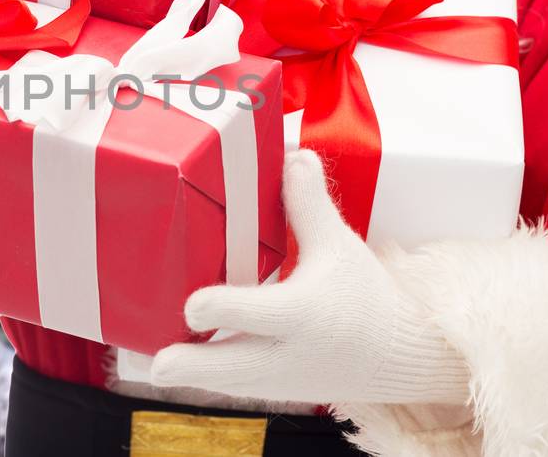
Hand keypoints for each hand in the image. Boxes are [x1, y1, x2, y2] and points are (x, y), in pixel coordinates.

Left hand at [150, 150, 469, 404]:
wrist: (393, 355)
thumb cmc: (362, 296)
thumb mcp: (338, 246)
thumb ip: (309, 204)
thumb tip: (294, 157)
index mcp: (303, 313)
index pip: (255, 313)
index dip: (219, 307)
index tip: (194, 302)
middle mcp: (286, 352)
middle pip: (229, 367)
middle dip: (189, 364)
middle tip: (157, 361)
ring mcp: (275, 379)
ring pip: (221, 385)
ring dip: (188, 373)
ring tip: (154, 360)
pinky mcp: (267, 391)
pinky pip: (228, 388)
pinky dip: (201, 376)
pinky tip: (173, 359)